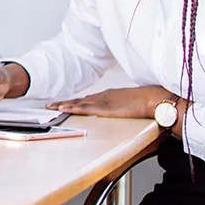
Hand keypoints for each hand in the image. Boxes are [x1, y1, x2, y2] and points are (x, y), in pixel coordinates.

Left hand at [46, 86, 174, 118]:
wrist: (153, 98)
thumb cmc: (147, 101)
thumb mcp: (131, 103)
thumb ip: (124, 106)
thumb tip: (124, 109)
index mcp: (109, 95)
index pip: (88, 99)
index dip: (75, 101)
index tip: (65, 103)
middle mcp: (103, 96)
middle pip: (79, 99)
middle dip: (64, 102)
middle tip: (50, 104)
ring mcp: (102, 101)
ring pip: (78, 103)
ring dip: (64, 105)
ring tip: (51, 107)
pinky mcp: (104, 107)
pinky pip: (84, 108)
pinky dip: (72, 108)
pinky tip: (63, 109)